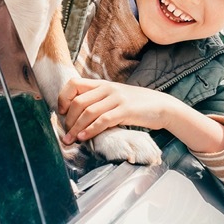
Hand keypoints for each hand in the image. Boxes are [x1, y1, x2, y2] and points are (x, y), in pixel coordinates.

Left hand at [56, 77, 176, 144]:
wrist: (162, 106)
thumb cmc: (136, 105)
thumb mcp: (115, 98)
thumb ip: (98, 102)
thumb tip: (76, 117)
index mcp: (102, 84)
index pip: (74, 83)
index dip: (63, 98)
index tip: (61, 112)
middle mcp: (107, 88)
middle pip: (78, 101)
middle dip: (68, 120)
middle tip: (66, 133)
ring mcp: (117, 98)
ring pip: (88, 112)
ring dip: (76, 128)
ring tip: (70, 140)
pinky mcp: (125, 110)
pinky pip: (102, 120)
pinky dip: (90, 130)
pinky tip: (84, 138)